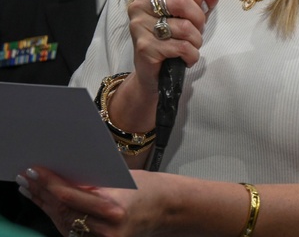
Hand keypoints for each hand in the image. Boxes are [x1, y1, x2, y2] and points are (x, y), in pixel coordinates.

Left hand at [16, 167, 159, 236]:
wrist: (169, 210)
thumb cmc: (149, 189)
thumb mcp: (121, 179)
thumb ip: (93, 183)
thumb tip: (62, 176)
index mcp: (114, 206)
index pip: (71, 195)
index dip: (49, 183)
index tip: (35, 170)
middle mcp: (106, 227)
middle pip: (63, 211)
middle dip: (42, 193)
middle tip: (26, 177)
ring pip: (63, 222)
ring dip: (44, 205)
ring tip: (29, 189)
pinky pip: (71, 230)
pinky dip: (57, 216)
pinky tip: (46, 204)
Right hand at [127, 0, 221, 96]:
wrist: (153, 72)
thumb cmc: (172, 38)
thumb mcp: (190, 15)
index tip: (199, 5)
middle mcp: (139, 6)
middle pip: (181, 1)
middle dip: (199, 18)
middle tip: (197, 29)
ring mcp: (139, 27)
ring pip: (184, 27)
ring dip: (196, 40)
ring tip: (190, 45)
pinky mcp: (145, 48)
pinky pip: (182, 46)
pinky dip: (192, 54)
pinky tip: (186, 57)